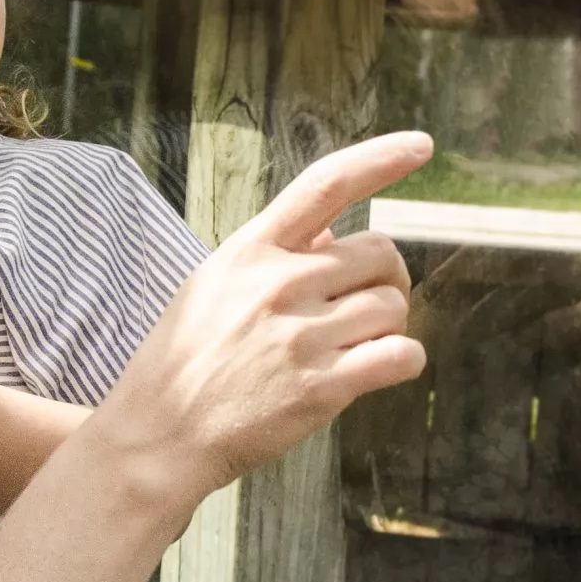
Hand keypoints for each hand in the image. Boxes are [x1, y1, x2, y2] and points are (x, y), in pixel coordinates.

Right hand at [83, 131, 432, 511]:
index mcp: (252, 248)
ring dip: (389, 325)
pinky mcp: (322, 388)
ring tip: (354, 347)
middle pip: (380, 254)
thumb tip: (334, 233)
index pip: (326, 184)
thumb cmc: (184, 359)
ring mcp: (302, 335)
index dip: (380, 158)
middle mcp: (280, 283)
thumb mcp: (215, 283)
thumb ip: (274, 254)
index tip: (422, 145)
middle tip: (363, 307)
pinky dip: (402, 360)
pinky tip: (378, 369)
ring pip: (393, 306)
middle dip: (386, 279)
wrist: (158, 436)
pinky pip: (401, 356)